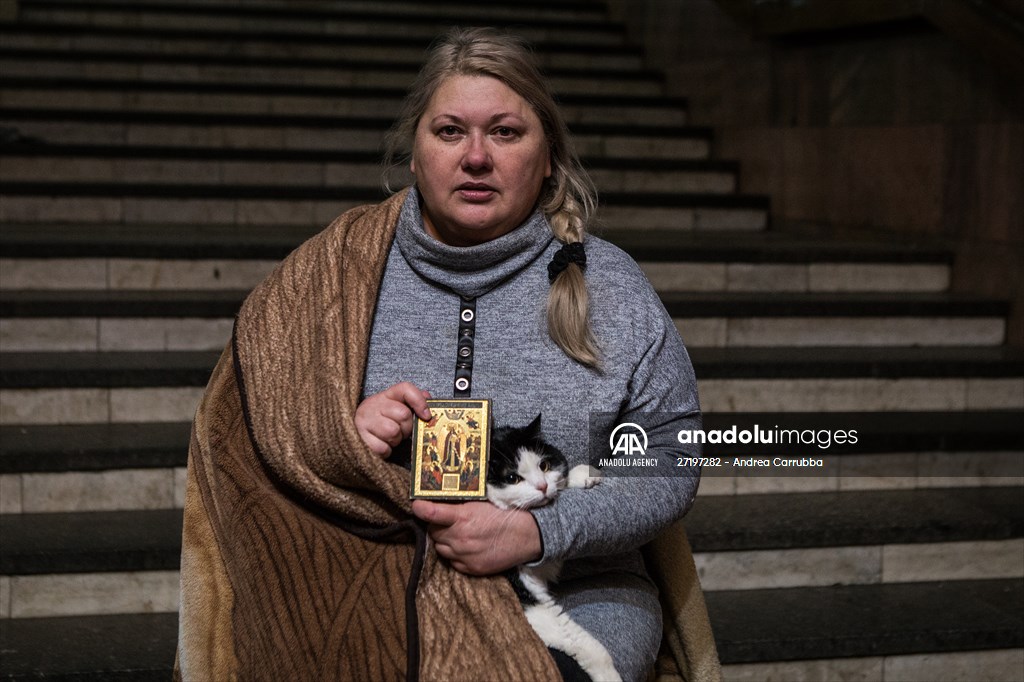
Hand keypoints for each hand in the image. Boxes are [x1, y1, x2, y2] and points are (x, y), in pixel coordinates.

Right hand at [355, 382, 431, 457]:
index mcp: (386, 395)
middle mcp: (373, 404)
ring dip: (396, 440)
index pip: (405, 389)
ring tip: (389, 438)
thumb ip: (413, 402)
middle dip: (407, 428)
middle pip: (403, 414)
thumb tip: (428, 398)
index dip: (419, 402)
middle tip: (401, 431)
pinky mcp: (360, 437)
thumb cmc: (381, 422)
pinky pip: (383, 448)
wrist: (354, 433)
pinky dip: (386, 451)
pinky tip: (381, 445)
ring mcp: (364, 420)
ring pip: (393, 431)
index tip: (426, 416)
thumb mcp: (396, 408)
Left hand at [411, 500, 542, 574]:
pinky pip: (452, 562)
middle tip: (446, 519)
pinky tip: (465, 546)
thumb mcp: (482, 502)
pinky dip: (454, 554)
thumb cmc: (506, 514)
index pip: (430, 513)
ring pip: (439, 548)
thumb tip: (442, 501)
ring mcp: (465, 555)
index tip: (417, 505)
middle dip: (436, 525)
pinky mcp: (471, 568)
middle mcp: (460, 538)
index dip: (420, 508)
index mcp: (462, 517)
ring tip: (457, 533)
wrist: (528, 536)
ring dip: (444, 540)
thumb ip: (460, 505)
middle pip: (433, 532)